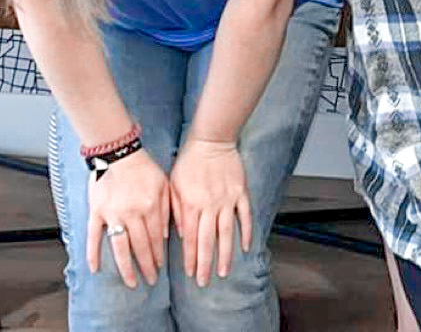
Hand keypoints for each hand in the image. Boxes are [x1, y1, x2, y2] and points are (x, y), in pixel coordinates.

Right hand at [84, 147, 170, 287]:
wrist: (118, 152)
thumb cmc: (143, 167)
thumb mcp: (164, 185)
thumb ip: (167, 210)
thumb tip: (165, 236)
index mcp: (151, 207)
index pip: (156, 239)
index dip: (158, 256)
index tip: (160, 269)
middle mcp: (133, 214)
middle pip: (141, 247)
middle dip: (147, 266)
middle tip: (150, 281)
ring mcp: (113, 214)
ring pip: (120, 247)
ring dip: (126, 267)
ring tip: (131, 282)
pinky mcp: (97, 211)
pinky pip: (94, 235)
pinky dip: (93, 252)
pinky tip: (95, 268)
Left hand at [168, 136, 250, 286]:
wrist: (211, 140)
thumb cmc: (189, 161)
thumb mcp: (173, 184)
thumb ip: (175, 210)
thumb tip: (179, 234)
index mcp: (191, 204)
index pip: (190, 237)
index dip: (189, 257)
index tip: (189, 273)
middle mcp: (210, 205)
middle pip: (207, 240)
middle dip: (205, 263)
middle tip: (204, 282)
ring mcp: (227, 200)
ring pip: (227, 233)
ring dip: (225, 254)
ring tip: (224, 272)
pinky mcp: (240, 193)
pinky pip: (245, 216)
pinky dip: (246, 232)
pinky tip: (246, 247)